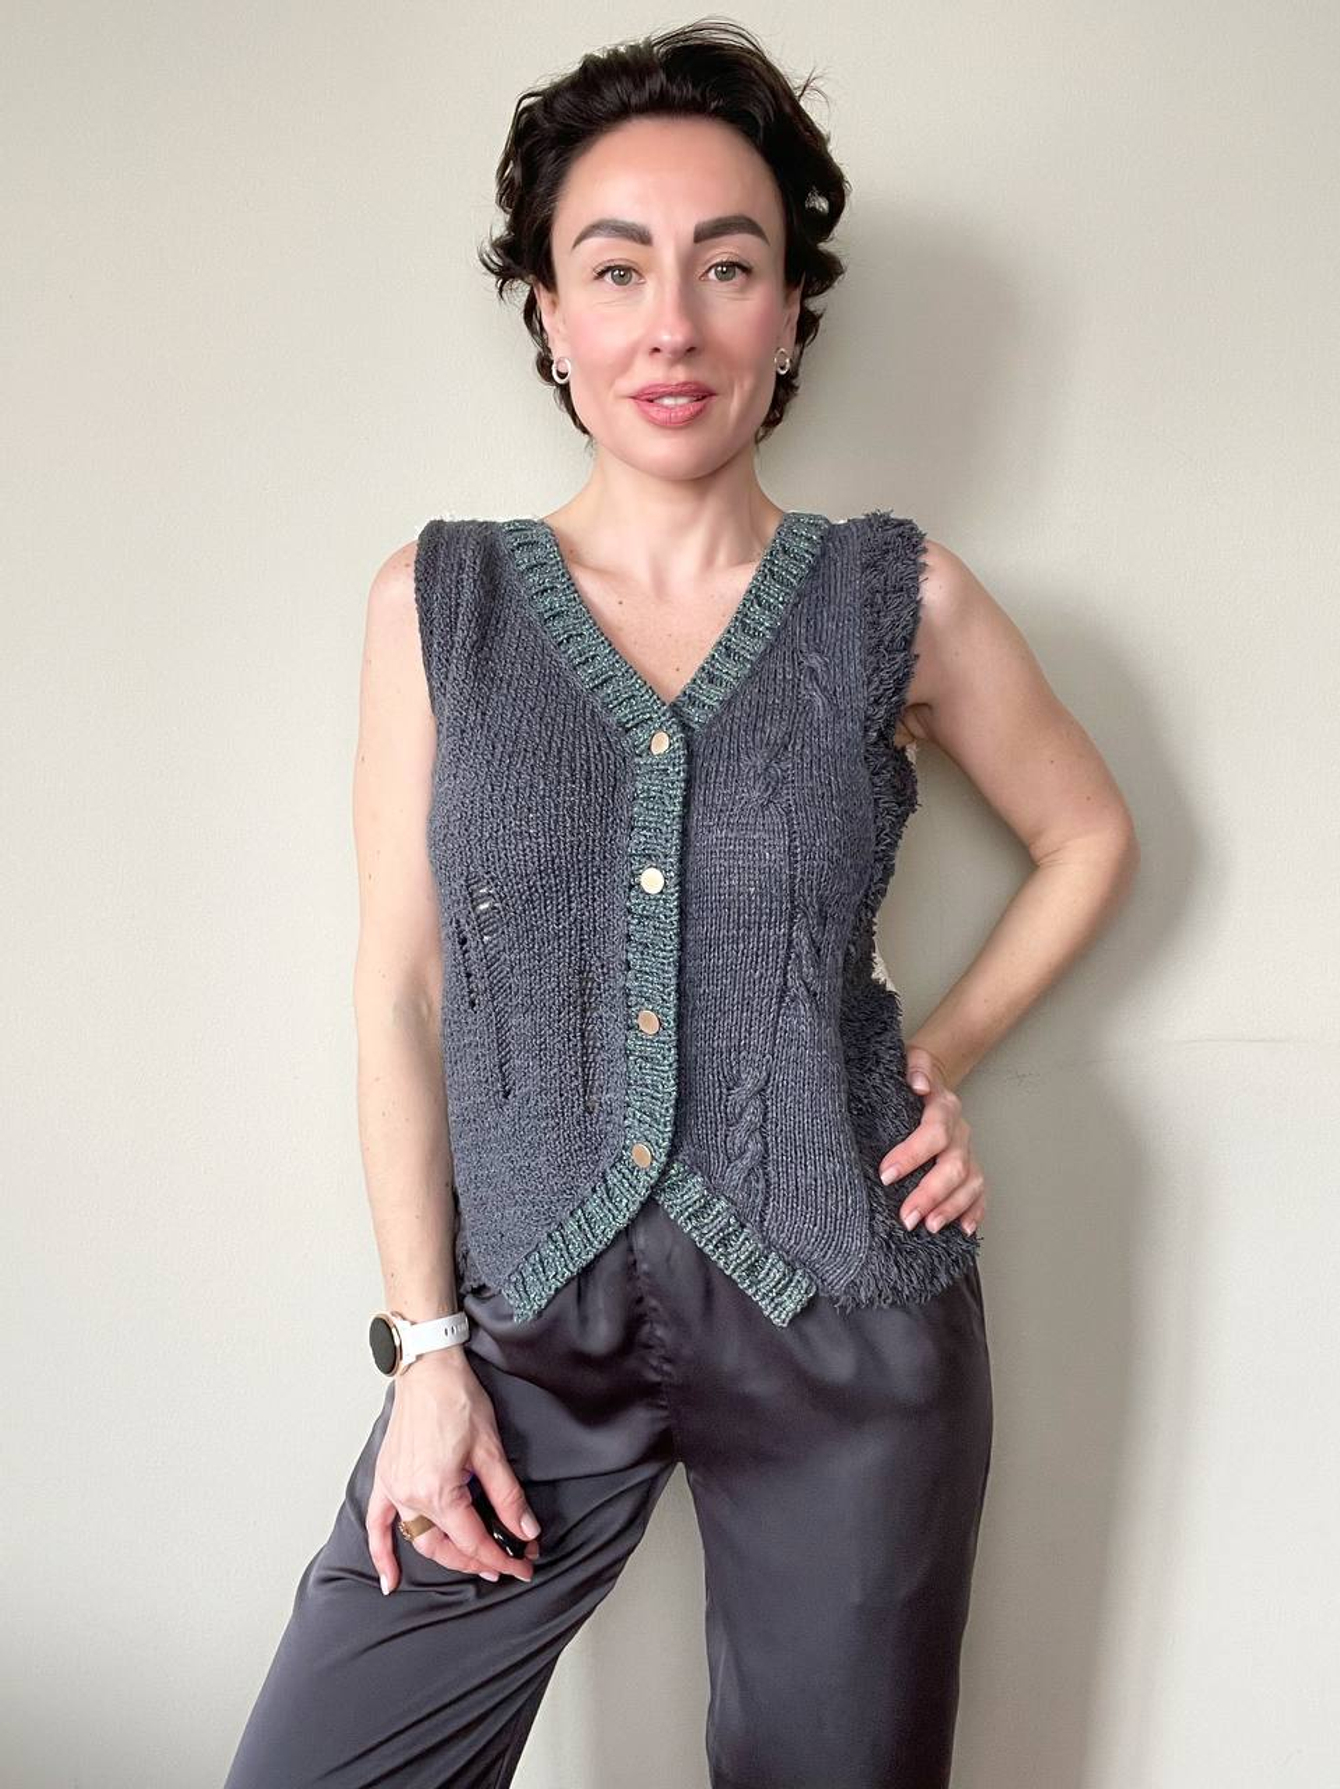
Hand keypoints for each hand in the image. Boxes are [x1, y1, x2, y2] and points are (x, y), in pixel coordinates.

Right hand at [365, 1350, 542, 1594]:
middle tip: (505, 1562)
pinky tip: (391, 1578)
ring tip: (471, 1562)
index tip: (522, 1565)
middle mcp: (411, 1495)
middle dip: (477, 1559)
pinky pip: (377, 1524)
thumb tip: (525, 1530)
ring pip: (419, 1538)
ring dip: (445, 1555)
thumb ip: (508, 1496)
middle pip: (445, 1546)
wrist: (429, 1368)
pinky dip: (382, 1553)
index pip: (473, 1540)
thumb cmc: (457, 1398)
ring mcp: (394, 1488)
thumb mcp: (491, 1449)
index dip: (500, 1556)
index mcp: (438, 1491)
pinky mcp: (386, 1477)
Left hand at [878, 1046, 986, 1236]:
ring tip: (930, 1226)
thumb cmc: (912, 1077)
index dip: (911, 1155)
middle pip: (953, 1165)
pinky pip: (980, 1192)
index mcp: (944, 1108)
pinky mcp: (971, 1167)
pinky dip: (974, 1211)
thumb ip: (915, 1068)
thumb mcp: (910, 1062)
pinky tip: (964, 1229)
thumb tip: (919, 1083)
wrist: (929, 1079)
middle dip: (930, 1194)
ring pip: (969, 1182)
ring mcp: (968, 1152)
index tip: (886, 1175)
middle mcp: (960, 1132)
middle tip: (907, 1217)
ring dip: (951, 1207)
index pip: (933, 1133)